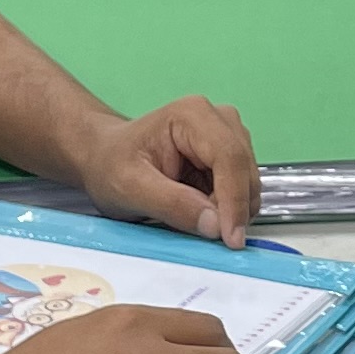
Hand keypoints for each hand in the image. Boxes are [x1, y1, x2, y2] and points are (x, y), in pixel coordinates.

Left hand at [74, 94, 259, 245]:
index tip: (230, 239)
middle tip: (205, 234)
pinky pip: (242, 190)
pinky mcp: (230, 157)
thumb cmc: (111, 165)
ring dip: (230, 210)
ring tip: (192, 218)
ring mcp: (228, 136)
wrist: (105, 158)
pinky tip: (200, 211)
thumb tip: (215, 224)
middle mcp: (219, 120)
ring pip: (249, 183)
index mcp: (193, 115)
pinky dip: (227, 209)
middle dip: (232, 209)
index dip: (234, 201)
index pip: (229, 158)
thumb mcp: (130, 188)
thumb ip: (173, 204)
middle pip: (245, 170)